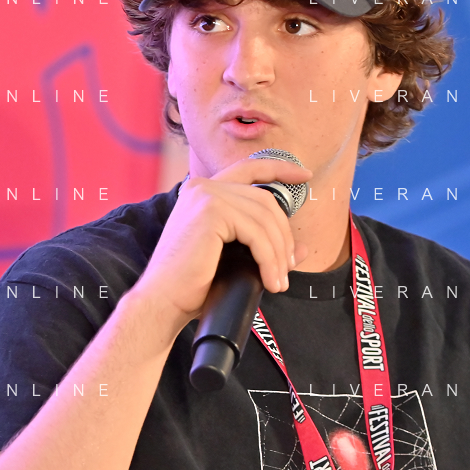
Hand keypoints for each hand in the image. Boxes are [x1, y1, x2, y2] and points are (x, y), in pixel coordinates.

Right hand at [130, 156, 311, 330]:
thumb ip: (264, 247)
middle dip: (283, 236)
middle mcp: (202, 186)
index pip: (249, 168)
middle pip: (265, 201)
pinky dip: (269, 259)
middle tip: (287, 267)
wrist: (164, 302)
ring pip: (265, 219)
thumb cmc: (192, 284)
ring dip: (278, 253)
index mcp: (203, 192)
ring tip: (279, 281)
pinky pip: (257, 233)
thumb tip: (303, 249)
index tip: (305, 175)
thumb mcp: (234, 259)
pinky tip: (269, 279)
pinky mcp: (211, 211)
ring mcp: (206, 195)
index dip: (280, 168)